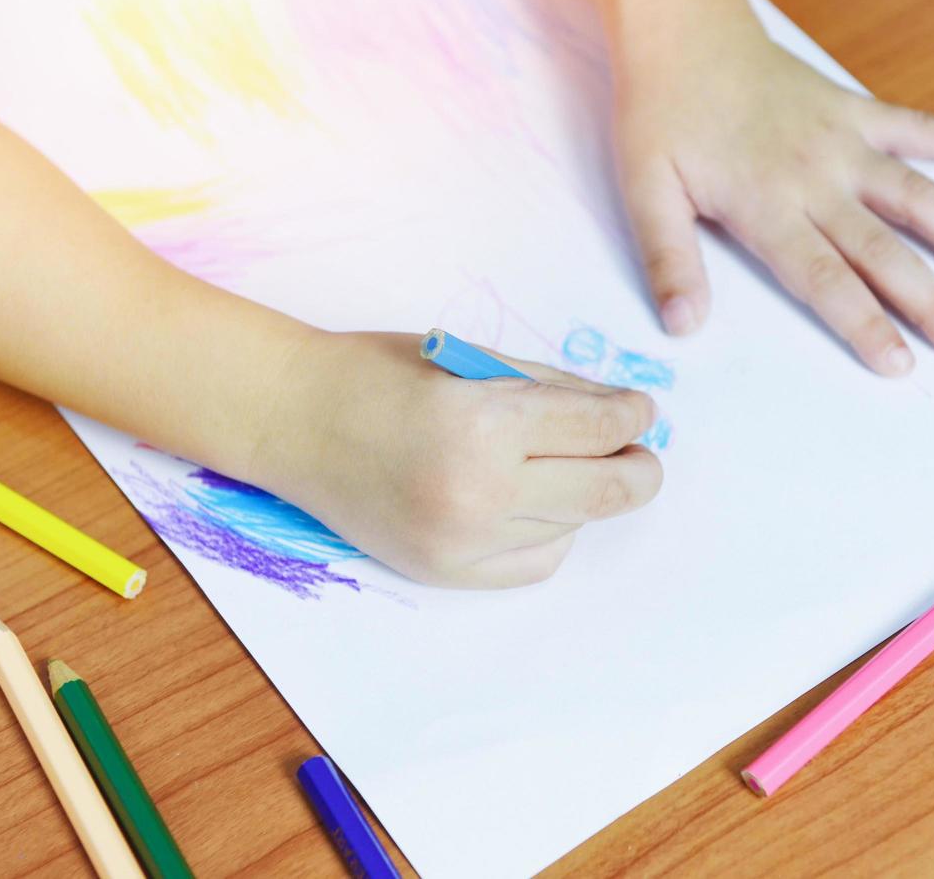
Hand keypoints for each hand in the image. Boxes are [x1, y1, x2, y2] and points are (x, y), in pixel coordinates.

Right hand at [253, 331, 662, 587]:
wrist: (292, 421)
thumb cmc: (379, 374)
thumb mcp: (474, 361)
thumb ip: (554, 389)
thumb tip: (625, 415)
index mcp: (487, 422)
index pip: (599, 427)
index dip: (633, 416)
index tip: (641, 411)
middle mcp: (480, 491)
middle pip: (606, 492)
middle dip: (638, 468)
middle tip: (639, 452)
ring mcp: (462, 541)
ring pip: (574, 526)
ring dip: (585, 495)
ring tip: (565, 466)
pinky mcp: (446, 572)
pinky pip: (536, 562)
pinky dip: (551, 533)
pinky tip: (531, 502)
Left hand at [612, 0, 933, 375]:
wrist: (682, 29)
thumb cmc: (660, 114)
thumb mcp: (644, 190)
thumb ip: (668, 258)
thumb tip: (683, 325)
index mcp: (767, 205)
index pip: (823, 277)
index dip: (864, 322)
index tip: (902, 363)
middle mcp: (818, 177)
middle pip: (884, 249)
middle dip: (931, 301)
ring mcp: (846, 141)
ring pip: (921, 195)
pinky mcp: (858, 110)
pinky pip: (925, 128)